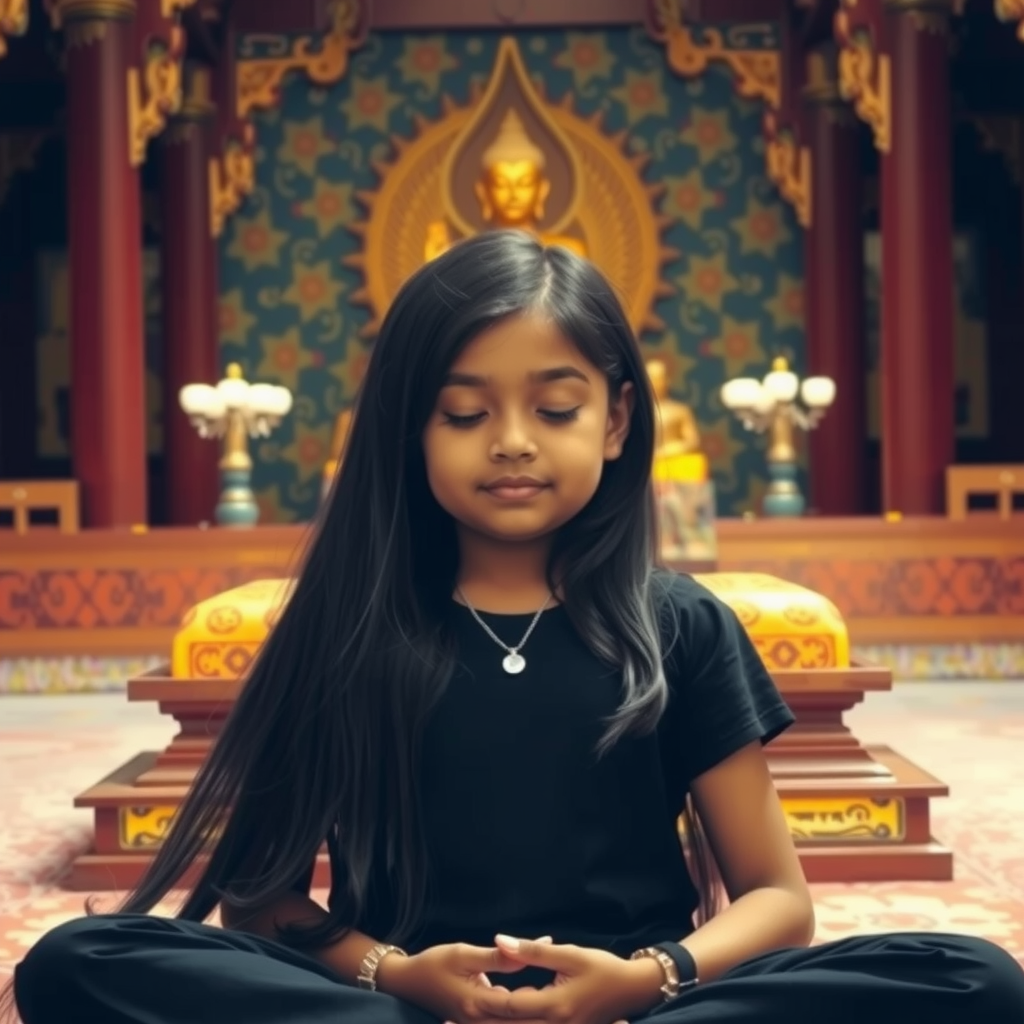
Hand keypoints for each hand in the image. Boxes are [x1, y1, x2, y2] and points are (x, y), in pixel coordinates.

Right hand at [378, 938, 548, 1023]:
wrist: (405, 981)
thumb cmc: (434, 963)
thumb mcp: (464, 954)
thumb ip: (497, 957)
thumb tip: (525, 951)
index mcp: (476, 1004)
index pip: (515, 1007)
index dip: (538, 1002)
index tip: (560, 993)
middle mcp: (476, 1021)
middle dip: (537, 1017)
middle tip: (561, 1007)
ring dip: (527, 1018)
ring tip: (551, 1009)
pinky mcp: (472, 1023)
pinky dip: (514, 1020)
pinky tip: (530, 1010)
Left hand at [471, 935, 664, 1023]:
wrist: (634, 991)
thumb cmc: (603, 968)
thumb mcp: (569, 954)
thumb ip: (532, 951)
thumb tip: (500, 940)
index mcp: (555, 1007)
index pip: (510, 1009)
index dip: (482, 1008)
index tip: (454, 1010)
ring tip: (464, 1023)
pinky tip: (498, 1021)